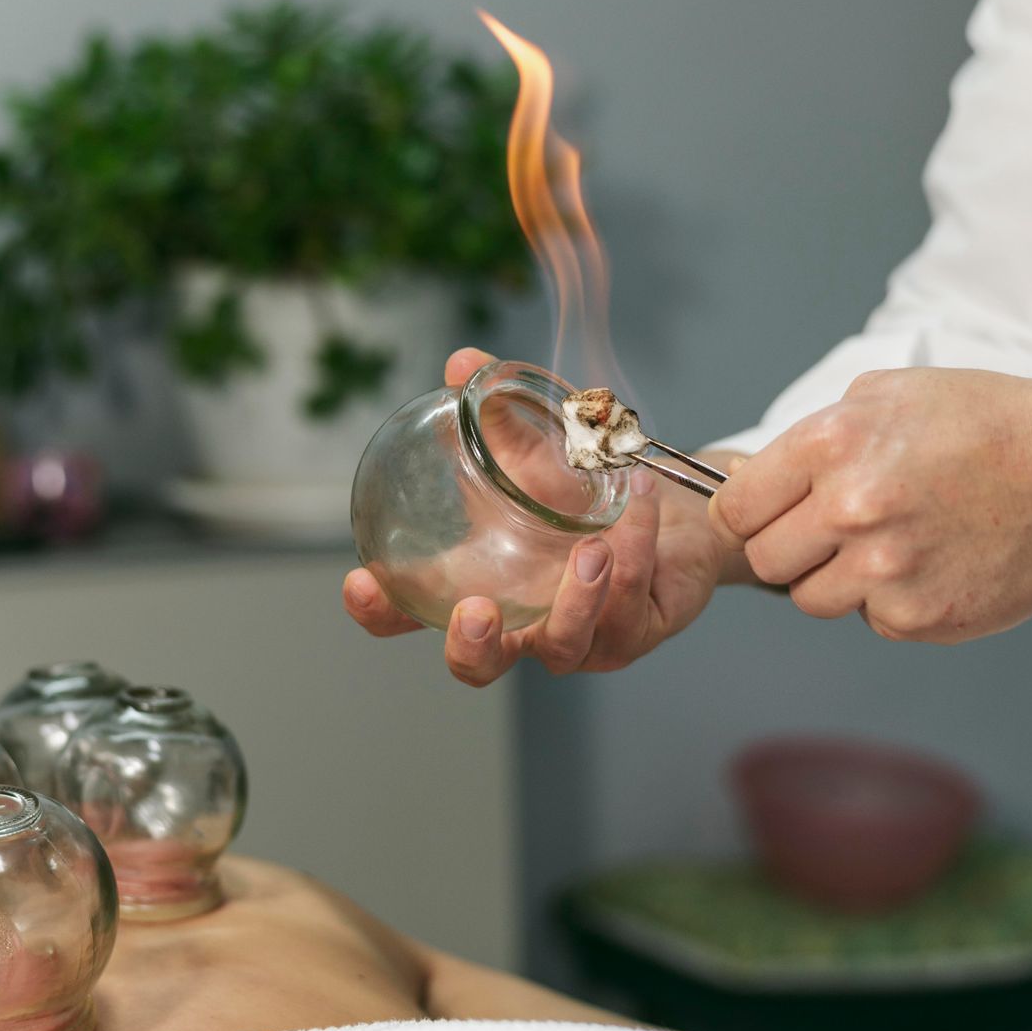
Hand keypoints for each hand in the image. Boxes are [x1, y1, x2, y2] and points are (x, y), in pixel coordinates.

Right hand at [343, 349, 728, 685]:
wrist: (669, 504)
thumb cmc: (586, 488)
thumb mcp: (538, 445)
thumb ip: (497, 411)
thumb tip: (462, 363)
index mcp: (477, 583)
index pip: (412, 615)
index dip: (380, 610)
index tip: (362, 583)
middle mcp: (521, 623)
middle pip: (478, 667)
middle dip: (471, 647)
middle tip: (475, 611)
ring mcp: (577, 638)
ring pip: (564, 645)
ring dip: (578, 598)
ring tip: (594, 547)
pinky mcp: (632, 635)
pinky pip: (628, 606)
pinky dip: (635, 552)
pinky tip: (639, 502)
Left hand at [712, 349, 1031, 643]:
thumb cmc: (989, 424)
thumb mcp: (891, 394)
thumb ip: (814, 435)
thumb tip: (751, 477)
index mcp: (832, 444)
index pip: (737, 506)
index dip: (750, 511)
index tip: (767, 512)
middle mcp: (851, 507)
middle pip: (766, 558)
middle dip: (790, 546)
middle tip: (835, 530)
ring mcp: (885, 568)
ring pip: (812, 598)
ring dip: (838, 578)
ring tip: (893, 542)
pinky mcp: (918, 615)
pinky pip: (871, 618)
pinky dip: (893, 599)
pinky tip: (935, 562)